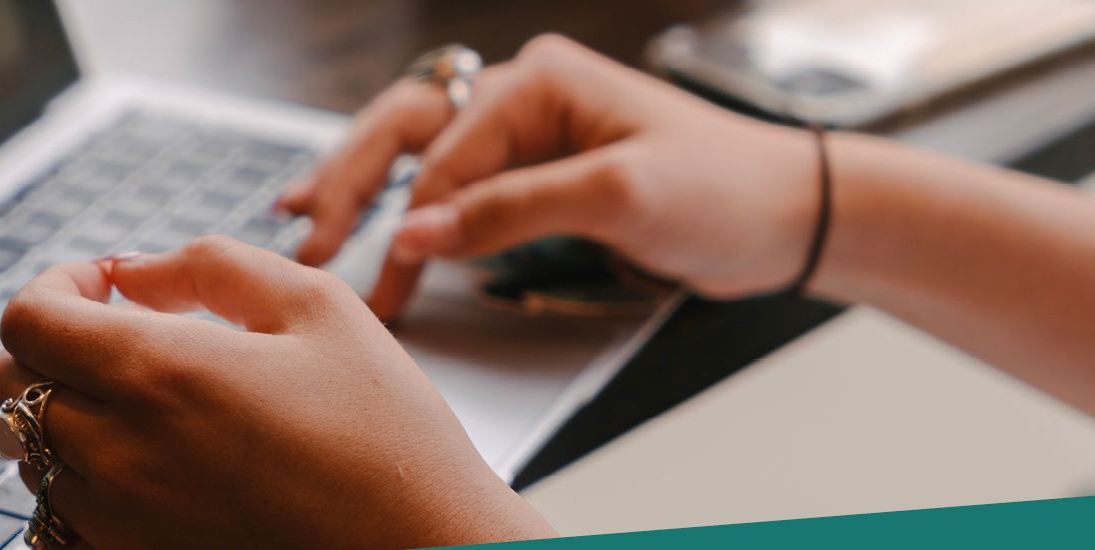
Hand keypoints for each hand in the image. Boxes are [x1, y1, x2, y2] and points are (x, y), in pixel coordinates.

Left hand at [0, 236, 552, 547]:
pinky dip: (78, 486)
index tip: (108, 287)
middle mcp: (122, 453)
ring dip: (66, 414)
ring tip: (149, 405)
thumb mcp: (322, 309)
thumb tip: (137, 271)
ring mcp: (121, 522)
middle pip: (8, 386)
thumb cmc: (388, 435)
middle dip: (53, 344)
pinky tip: (148, 470)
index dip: (57, 287)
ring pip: (28, 454)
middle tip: (122, 336)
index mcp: (164, 374)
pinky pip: (56, 521)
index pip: (27, 321)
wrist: (423, 549)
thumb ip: (215, 265)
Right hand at [279, 35, 820, 319]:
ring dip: (368, 189)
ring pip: (422, 154)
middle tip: (306, 231)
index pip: (447, 147)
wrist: (788, 215)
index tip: (384, 264)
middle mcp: (527, 97)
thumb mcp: (618, 198)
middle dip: (353, 179)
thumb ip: (511, 211)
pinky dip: (416, 210)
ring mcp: (531, 136)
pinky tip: (378, 230)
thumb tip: (418, 234)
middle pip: (410, 129)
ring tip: (310, 224)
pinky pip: (458, 187)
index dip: (412, 209)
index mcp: (542, 81)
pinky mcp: (540, 175)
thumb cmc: (725, 189)